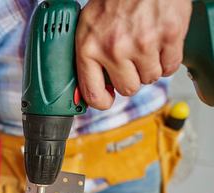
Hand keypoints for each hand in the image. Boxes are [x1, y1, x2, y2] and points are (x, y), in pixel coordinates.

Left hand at [76, 0, 191, 109]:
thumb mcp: (87, 26)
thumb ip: (87, 55)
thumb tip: (86, 86)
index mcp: (89, 48)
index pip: (92, 94)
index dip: (101, 101)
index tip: (106, 98)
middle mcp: (114, 49)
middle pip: (127, 89)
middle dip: (130, 79)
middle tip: (129, 63)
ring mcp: (143, 45)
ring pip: (150, 78)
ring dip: (148, 67)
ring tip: (143, 46)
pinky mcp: (168, 37)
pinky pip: (170, 67)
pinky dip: (166, 60)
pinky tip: (158, 44)